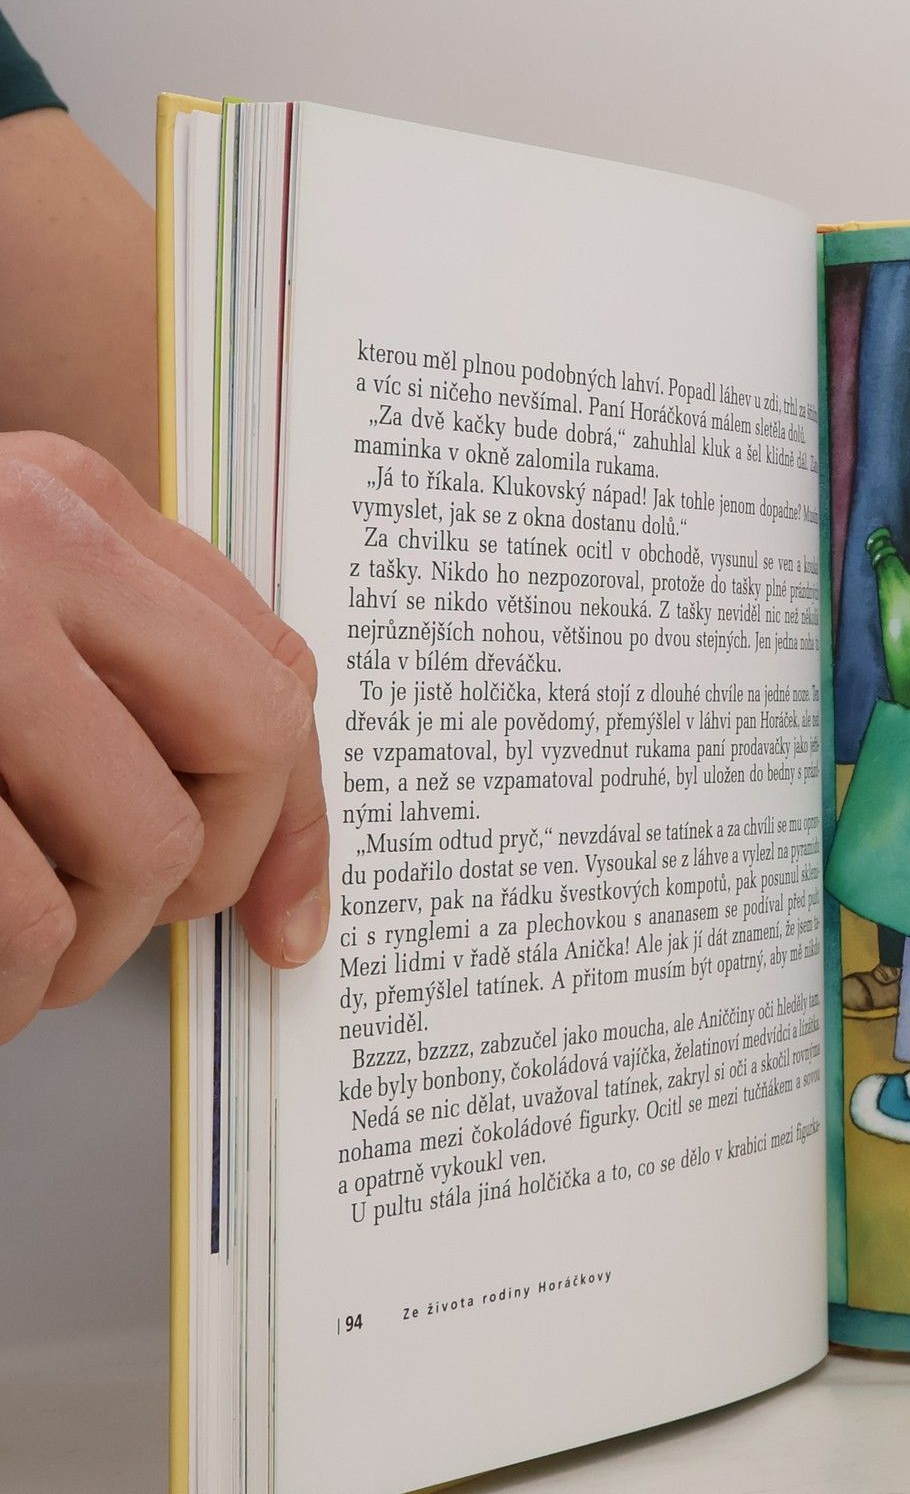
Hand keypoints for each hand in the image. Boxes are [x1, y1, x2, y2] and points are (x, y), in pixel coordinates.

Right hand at [0, 433, 329, 1039]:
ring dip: (83, 951)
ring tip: (18, 966)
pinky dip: (7, 992)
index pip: (268, 663)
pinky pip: (26, 916)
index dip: (297, 813)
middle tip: (132, 931)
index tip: (288, 917)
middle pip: (246, 739)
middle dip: (208, 872)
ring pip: (143, 844)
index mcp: (65, 501)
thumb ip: (112, 671)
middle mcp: (27, 539)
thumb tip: (262, 866)